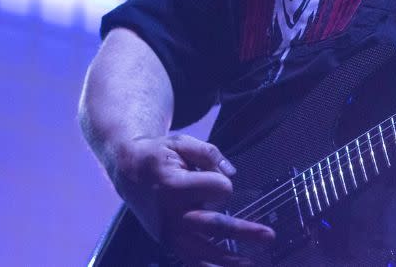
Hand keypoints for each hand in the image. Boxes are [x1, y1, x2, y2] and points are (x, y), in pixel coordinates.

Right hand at [108, 133, 274, 265]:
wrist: (126, 170)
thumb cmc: (159, 154)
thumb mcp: (181, 141)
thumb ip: (209, 153)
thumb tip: (231, 173)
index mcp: (173, 182)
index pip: (214, 188)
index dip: (222, 183)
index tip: (217, 177)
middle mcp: (170, 210)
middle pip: (212, 224)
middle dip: (242, 231)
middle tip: (269, 237)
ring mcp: (167, 229)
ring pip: (200, 250)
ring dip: (227, 259)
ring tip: (252, 263)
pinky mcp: (166, 240)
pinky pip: (188, 259)